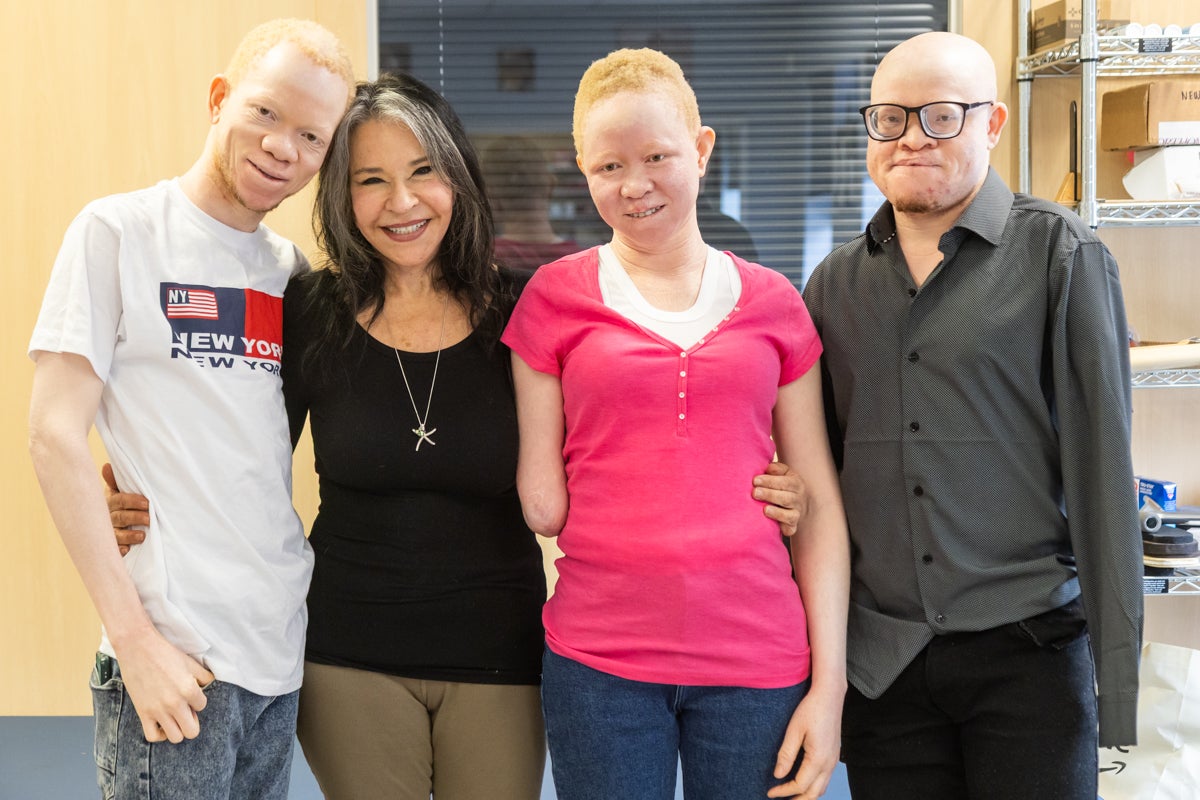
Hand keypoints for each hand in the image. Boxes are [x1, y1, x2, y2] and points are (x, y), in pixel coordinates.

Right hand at [102, 463, 148, 554]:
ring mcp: (109, 533)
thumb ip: (116, 480)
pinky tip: (126, 550)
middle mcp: (108, 518)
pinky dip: (120, 550)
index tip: (147, 503)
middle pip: (120, 518)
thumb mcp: (120, 491)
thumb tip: (106, 466)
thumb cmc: (122, 504)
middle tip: (149, 519)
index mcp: (111, 502)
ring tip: (142, 536)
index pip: (119, 500)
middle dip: (135, 518)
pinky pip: (114, 550)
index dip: (132, 501)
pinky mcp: (112, 546)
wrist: (115, 525)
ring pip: (117, 534)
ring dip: (129, 535)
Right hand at [113, 627, 213, 743]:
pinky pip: (153, 736)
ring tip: (175, 717)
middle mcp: (175, 704)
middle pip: (192, 731)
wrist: (138, 647)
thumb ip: (204, 676)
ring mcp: (157, 711)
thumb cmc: (165, 653)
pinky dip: (159, 734)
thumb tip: (209, 686)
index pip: (202, 706)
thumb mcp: (191, 662)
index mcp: (189, 690)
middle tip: (186, 710)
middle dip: (192, 722)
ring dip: (177, 728)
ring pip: (175, 737)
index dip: (197, 700)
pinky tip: (162, 723)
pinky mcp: (142, 713)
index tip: (190, 693)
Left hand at [754, 461, 805, 536]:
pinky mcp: (792, 527)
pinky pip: (790, 528)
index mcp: (796, 483)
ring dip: (776, 512)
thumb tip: (769, 468)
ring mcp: (797, 513)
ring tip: (764, 509)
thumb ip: (776, 469)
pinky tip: (772, 524)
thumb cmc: (783, 485)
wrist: (797, 503)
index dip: (770, 481)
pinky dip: (782, 526)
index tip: (755, 480)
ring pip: (790, 514)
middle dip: (769, 495)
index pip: (785, 482)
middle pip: (786, 498)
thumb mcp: (783, 473)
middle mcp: (798, 499)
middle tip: (754, 493)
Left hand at [767, 685, 843, 798]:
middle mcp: (830, 763)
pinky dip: (814, 786)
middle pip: (814, 793)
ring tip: (790, 795)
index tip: (770, 792)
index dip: (784, 791)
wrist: (830, 695)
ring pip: (822, 788)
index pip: (800, 785)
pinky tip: (803, 782)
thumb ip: (786, 754)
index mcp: (819, 759)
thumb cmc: (811, 709)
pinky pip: (825, 779)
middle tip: (780, 799)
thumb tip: (778, 775)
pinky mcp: (834, 755)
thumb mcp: (794, 730)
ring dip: (807, 795)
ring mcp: (834, 760)